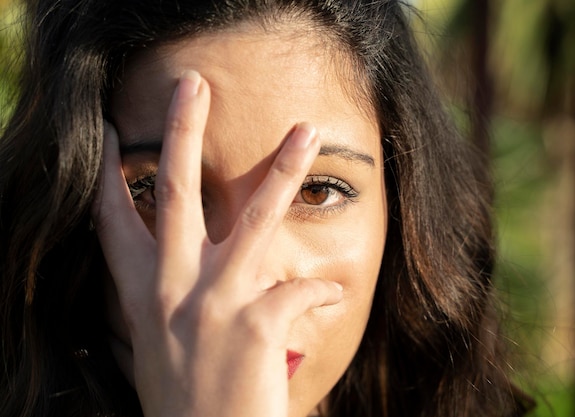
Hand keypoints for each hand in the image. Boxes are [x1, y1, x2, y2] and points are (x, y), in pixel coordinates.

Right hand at [93, 70, 342, 416]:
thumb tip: (193, 267)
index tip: (107, 133)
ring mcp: (215, 302)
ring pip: (255, 217)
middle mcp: (175, 289)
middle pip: (176, 191)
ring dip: (284, 169)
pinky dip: (323, 291)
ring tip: (307, 132)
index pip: (114, 223)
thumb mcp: (160, 347)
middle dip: (182, 132)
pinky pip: (303, 290)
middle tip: (193, 86)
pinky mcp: (256, 323)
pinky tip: (332, 296)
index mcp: (146, 296)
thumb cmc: (187, 403)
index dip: (108, 176)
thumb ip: (172, 301)